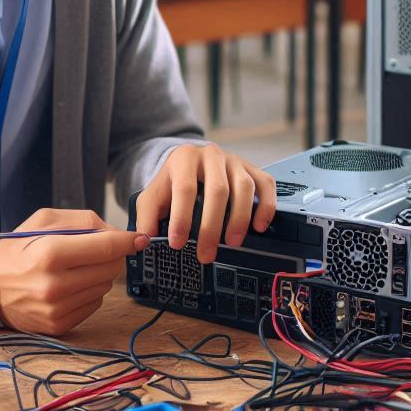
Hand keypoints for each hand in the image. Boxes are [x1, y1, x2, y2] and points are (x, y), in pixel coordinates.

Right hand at [0, 208, 149, 334]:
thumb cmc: (18, 249)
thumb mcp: (44, 220)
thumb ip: (83, 220)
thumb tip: (117, 233)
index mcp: (50, 253)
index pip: (106, 247)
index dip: (128, 242)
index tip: (140, 239)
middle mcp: (55, 285)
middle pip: (110, 268)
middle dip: (111, 255)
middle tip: (96, 250)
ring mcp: (57, 309)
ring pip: (105, 287)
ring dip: (99, 274)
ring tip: (75, 268)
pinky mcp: (59, 326)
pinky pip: (94, 305)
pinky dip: (89, 292)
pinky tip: (69, 285)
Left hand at [134, 144, 275, 263]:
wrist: (190, 162)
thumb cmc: (172, 183)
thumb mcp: (152, 196)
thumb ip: (146, 217)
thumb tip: (144, 240)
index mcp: (184, 159)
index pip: (185, 189)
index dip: (182, 218)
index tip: (177, 243)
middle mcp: (211, 156)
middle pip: (217, 190)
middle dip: (211, 226)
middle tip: (206, 254)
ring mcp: (235, 161)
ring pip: (244, 187)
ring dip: (240, 218)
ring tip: (232, 243)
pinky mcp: (253, 169)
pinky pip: (266, 184)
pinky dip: (266, 206)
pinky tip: (259, 227)